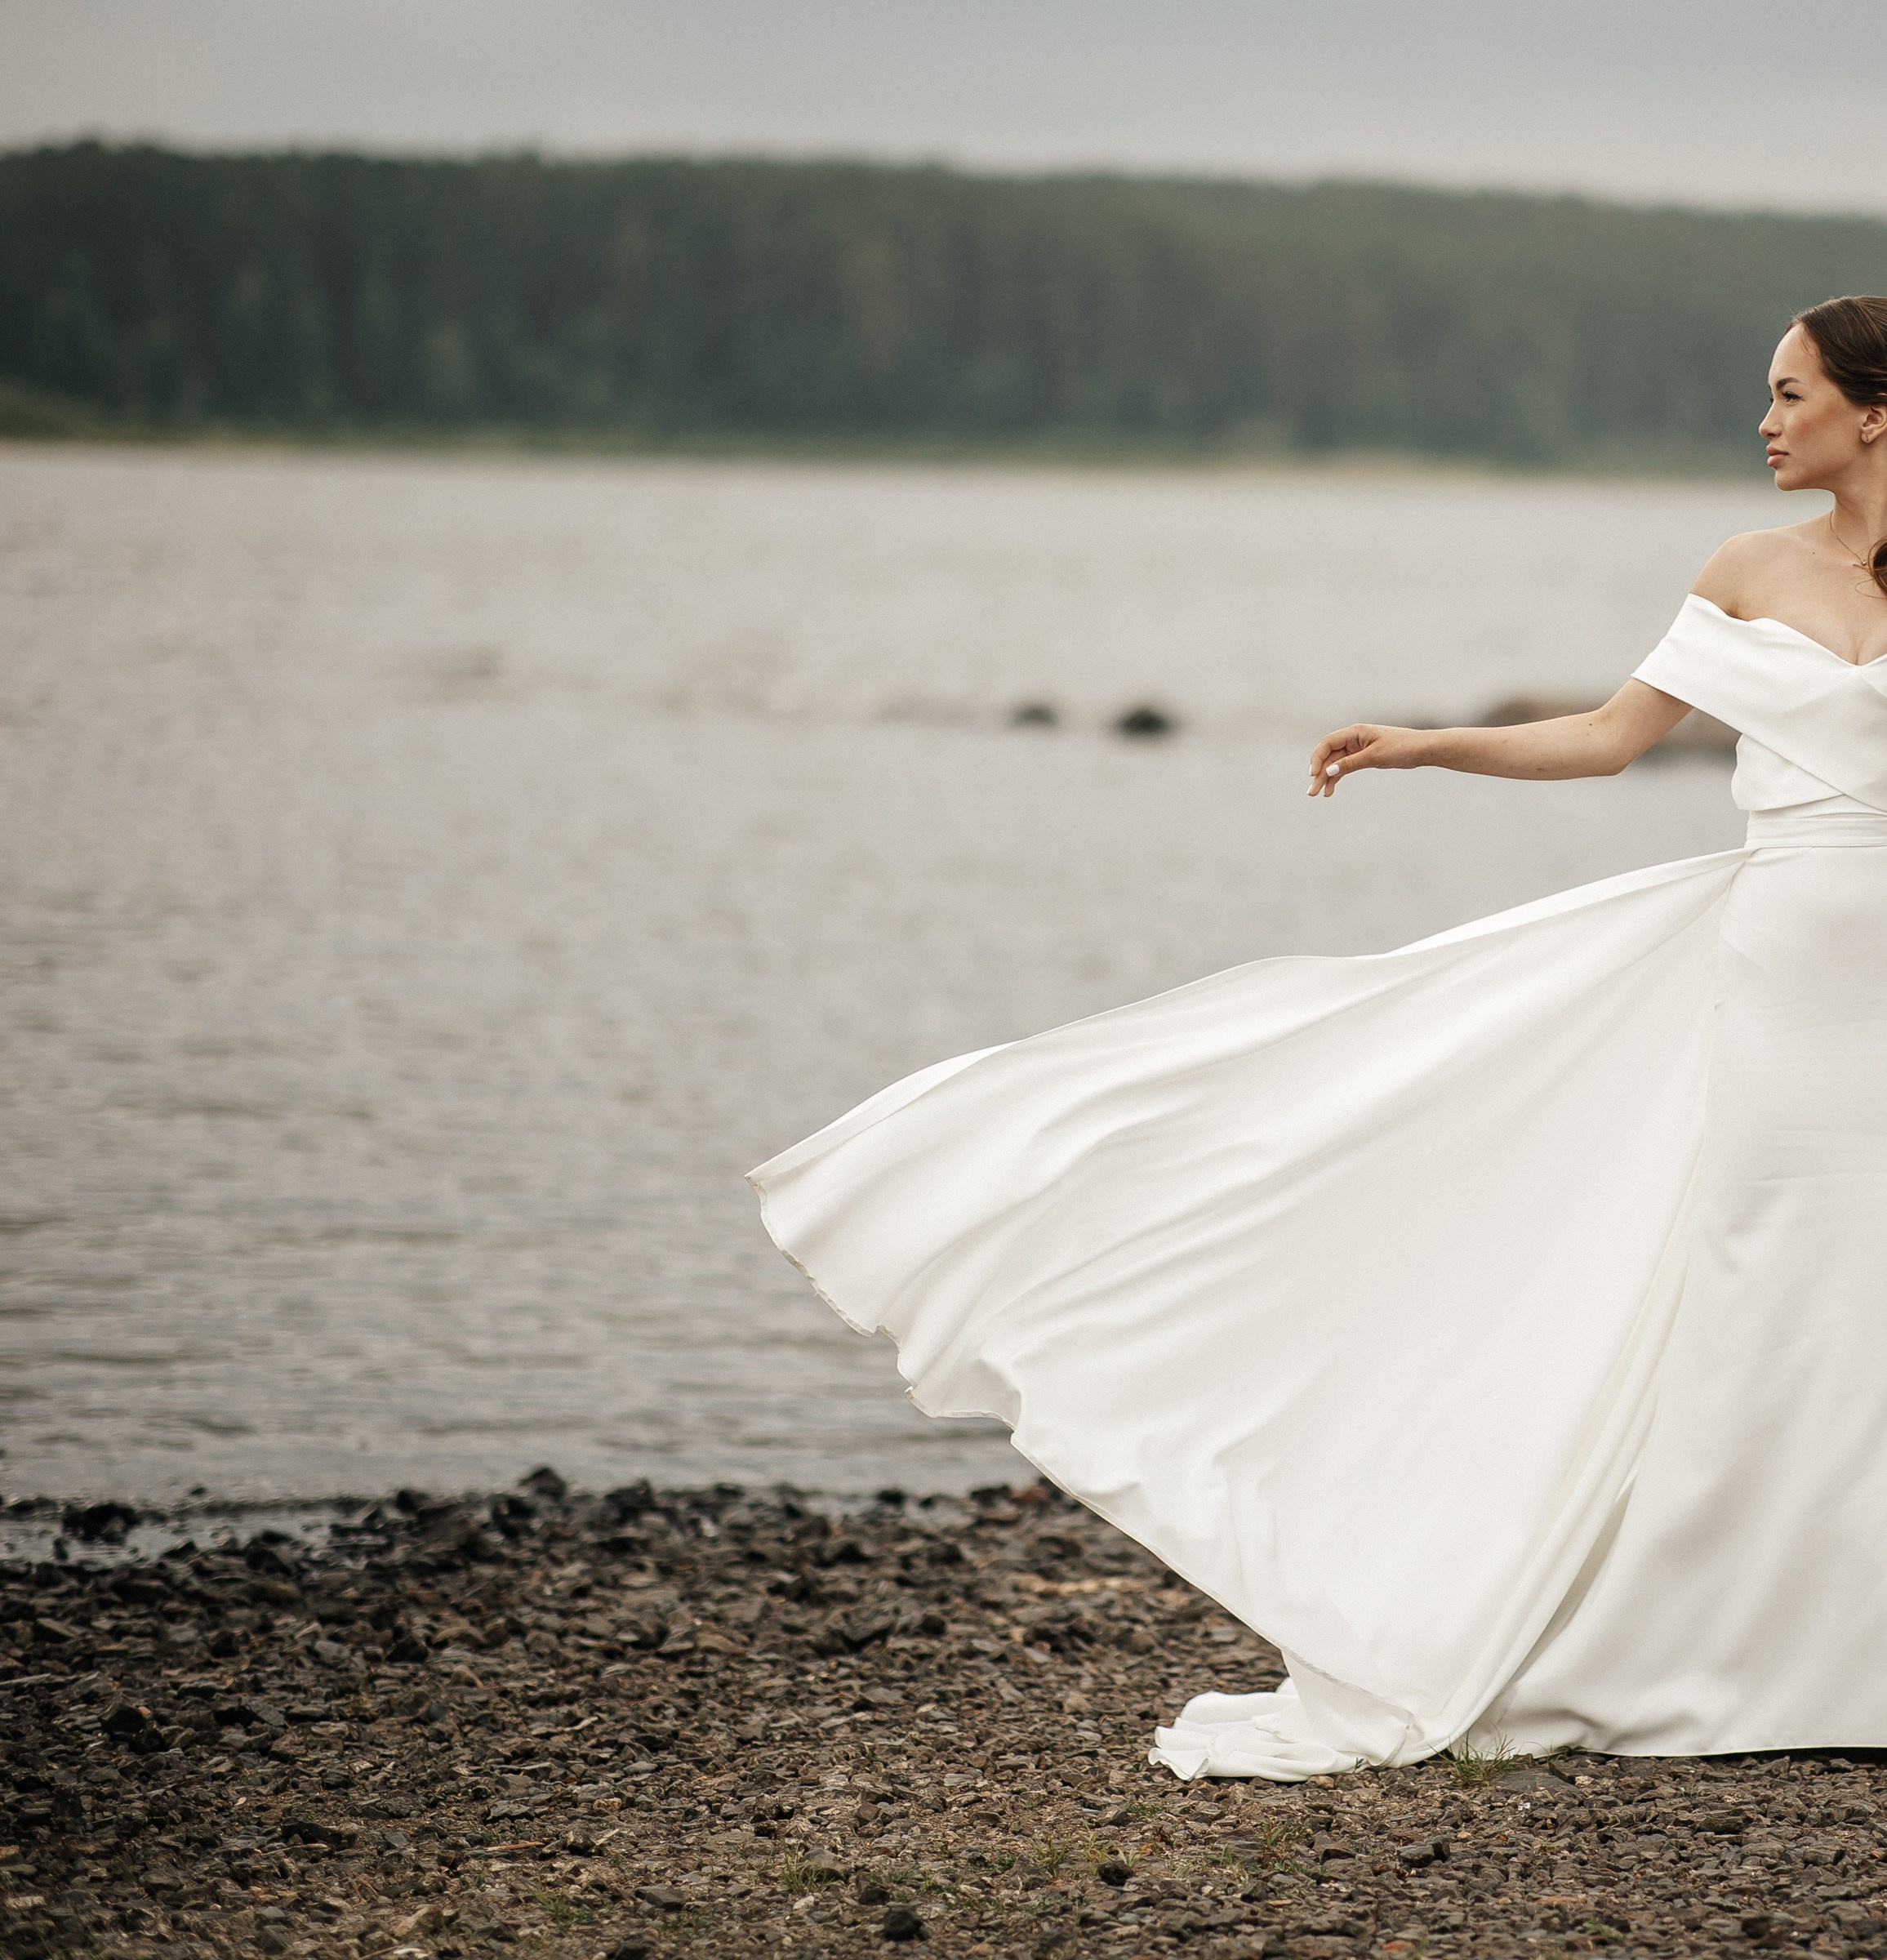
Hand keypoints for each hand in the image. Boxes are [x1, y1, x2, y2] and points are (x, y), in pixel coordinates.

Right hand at [1307, 724, 1428, 796]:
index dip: (1317, 758)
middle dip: (1319, 773)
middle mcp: (1353, 739)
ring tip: (1319, 794)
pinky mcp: (1363, 757)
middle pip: (1329, 755)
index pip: (1328, 743)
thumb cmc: (1401, 747)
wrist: (1422, 749)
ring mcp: (1357, 749)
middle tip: (1311, 792)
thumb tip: (1329, 771)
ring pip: (1335, 763)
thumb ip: (1351, 763)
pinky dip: (1337, 778)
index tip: (1313, 775)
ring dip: (1326, 778)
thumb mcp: (1375, 756)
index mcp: (1355, 732)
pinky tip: (1331, 790)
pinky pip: (1345, 767)